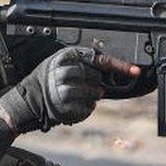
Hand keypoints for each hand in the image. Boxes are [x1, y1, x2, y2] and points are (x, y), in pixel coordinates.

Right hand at [0, 47, 140, 133]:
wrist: (29, 100)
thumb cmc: (48, 80)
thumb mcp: (62, 63)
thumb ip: (83, 61)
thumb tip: (109, 66)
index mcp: (65, 57)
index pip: (98, 59)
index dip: (120, 65)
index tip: (136, 70)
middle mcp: (63, 72)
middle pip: (97, 76)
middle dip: (94, 82)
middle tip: (81, 85)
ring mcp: (64, 90)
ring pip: (95, 93)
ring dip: (91, 96)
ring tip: (77, 96)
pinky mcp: (66, 107)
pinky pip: (89, 108)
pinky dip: (86, 109)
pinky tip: (74, 106)